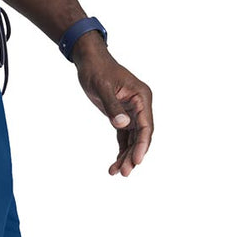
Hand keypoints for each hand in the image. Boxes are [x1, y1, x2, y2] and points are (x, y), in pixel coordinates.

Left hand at [72, 32, 153, 176]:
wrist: (90, 62)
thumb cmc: (97, 71)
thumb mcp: (103, 88)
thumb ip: (113, 107)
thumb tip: (123, 125)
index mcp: (142, 97)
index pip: (146, 125)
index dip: (142, 145)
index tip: (136, 161)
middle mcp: (140, 106)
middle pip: (141, 136)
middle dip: (133, 155)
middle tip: (124, 173)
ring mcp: (132, 112)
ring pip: (133, 140)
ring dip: (126, 156)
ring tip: (116, 173)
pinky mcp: (121, 117)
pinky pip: (124, 138)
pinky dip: (120, 151)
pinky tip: (114, 165)